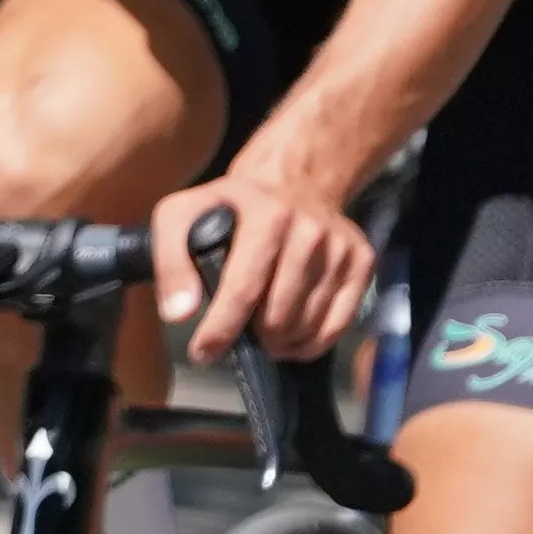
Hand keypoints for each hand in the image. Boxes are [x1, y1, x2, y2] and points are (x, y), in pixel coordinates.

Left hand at [162, 172, 376, 365]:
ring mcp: (340, 247)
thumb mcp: (182, 215)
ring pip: (308, 325)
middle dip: (252, 336)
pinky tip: (291, 337)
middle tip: (239, 333)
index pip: (243, 289)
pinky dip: (312, 342)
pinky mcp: (361, 261)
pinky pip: (338, 325)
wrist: (292, 180)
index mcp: (267, 215)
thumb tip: (179, 313)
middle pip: (278, 315)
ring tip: (263, 332)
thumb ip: (171, 262)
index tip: (203, 353)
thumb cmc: (231, 206)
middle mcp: (310, 231)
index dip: (221, 329)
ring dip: (281, 342)